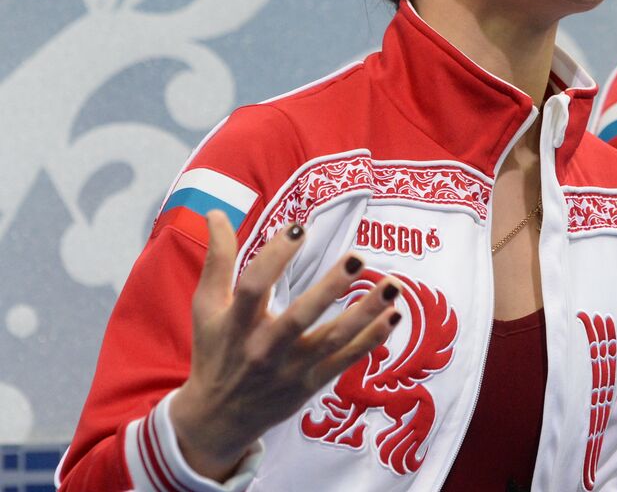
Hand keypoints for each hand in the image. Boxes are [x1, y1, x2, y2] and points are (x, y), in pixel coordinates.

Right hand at [168, 212, 400, 480]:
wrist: (218, 419)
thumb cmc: (216, 352)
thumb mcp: (207, 308)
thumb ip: (217, 260)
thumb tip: (216, 212)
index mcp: (236, 325)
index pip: (253, 287)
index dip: (275, 256)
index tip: (299, 228)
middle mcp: (264, 349)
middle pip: (299, 317)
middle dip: (330, 288)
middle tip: (358, 258)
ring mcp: (291, 369)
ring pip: (332, 340)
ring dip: (365, 313)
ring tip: (393, 284)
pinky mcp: (311, 384)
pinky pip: (346, 360)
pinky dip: (372, 339)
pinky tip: (394, 315)